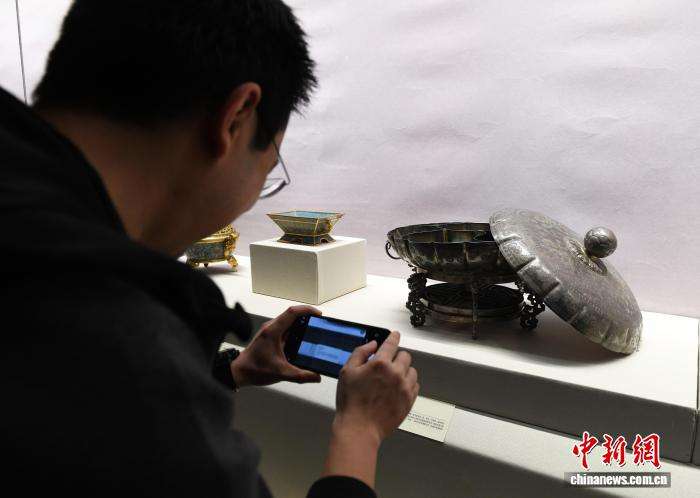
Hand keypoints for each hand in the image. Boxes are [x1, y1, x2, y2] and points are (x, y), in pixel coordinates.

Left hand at [230, 305, 322, 387]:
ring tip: (313, 330)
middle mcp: (271, 328)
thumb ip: (300, 376)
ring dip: (301, 324)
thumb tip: (316, 376)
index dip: (307, 310)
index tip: (318, 314)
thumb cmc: (254, 369)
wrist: (239, 372)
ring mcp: (270, 332)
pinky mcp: (270, 337)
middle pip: (292, 315)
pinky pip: (285, 329)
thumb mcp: (281, 373)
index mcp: (272, 331)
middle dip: (307, 316)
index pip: (292, 312)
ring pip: (288, 321)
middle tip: (319, 323)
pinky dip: (295, 331)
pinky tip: (302, 341)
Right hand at [321, 331, 418, 487]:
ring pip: (412, 370)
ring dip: (404, 371)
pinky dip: (408, 384)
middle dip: (396, 357)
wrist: (359, 428)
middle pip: (405, 356)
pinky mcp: (409, 400)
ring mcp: (404, 387)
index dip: (393, 337)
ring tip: (392, 379)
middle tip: (387, 365)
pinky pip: (415, 385)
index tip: (395, 335)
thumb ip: (360, 353)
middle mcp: (395, 373)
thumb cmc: (351, 402)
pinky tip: (397, 389)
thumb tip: (372, 344)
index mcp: (380, 364)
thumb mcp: (347, 372)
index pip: (392, 343)